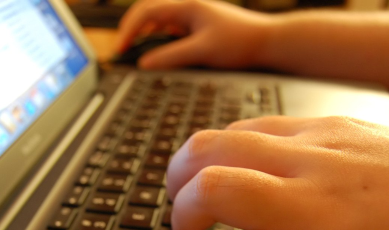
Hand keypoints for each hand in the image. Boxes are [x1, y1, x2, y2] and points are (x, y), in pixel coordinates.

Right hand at [116, 0, 271, 68]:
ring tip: (133, 50)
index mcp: (186, 6)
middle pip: (148, 12)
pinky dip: (158, 38)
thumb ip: (171, 57)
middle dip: (131, 29)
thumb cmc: (241, 42)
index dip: (128, 29)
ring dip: (143, 32)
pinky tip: (157, 50)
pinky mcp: (198, 25)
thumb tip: (144, 64)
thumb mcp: (202, 52)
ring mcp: (193, 16)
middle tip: (121, 49)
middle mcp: (187, 7)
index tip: (120, 49)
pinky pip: (171, 28)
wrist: (268, 41)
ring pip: (159, 19)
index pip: (145, 11)